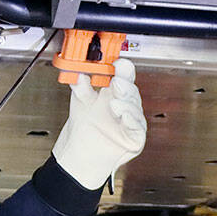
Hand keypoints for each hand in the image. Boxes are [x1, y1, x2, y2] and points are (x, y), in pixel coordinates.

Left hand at [53, 58, 147, 188]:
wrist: (81, 153)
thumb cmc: (86, 126)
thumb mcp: (81, 101)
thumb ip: (81, 87)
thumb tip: (78, 73)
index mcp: (116, 91)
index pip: (124, 75)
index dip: (123, 68)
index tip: (118, 63)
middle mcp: (126, 103)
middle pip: (131, 90)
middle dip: (125, 85)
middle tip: (117, 82)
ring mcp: (132, 120)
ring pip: (135, 107)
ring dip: (126, 103)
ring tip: (114, 103)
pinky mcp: (136, 137)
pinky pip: (138, 127)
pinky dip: (131, 120)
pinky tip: (124, 115)